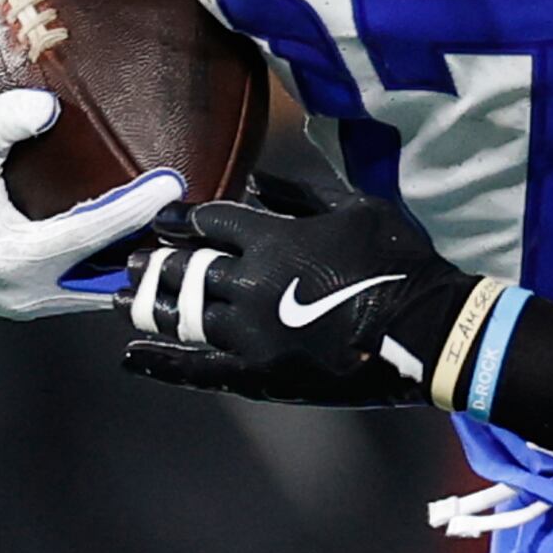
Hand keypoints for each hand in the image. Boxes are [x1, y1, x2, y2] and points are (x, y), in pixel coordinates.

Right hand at [0, 90, 181, 318]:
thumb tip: (48, 106)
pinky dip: (115, 270)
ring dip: (138, 262)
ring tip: (177, 226)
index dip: (135, 209)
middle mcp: (29, 292)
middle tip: (194, 211)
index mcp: (15, 258)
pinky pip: (88, 292)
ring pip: (105, 291)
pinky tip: (142, 241)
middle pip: (114, 276)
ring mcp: (33, 305)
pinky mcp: (33, 305)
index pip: (92, 236)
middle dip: (155, 248)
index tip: (172, 183)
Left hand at [118, 187, 477, 406]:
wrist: (430, 331)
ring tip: (123, 298)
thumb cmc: (401, 262)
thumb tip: (260, 178)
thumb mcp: (358, 208)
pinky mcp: (259, 374)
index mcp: (274, 238)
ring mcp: (251, 333)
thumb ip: (303, 192)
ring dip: (147, 304)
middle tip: (135, 259)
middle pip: (185, 268)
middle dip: (156, 261)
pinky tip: (132, 356)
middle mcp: (251, 283)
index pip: (208, 222)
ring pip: (182, 315)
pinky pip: (199, 369)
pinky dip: (161, 363)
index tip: (164, 220)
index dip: (181, 219)